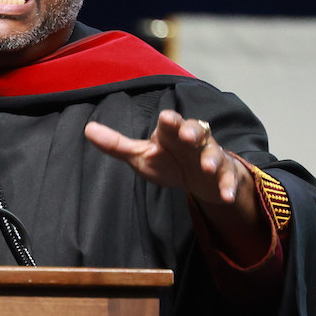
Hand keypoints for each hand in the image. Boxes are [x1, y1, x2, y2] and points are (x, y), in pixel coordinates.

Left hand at [82, 108, 264, 241]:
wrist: (200, 179)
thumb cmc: (168, 161)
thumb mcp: (141, 155)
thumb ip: (116, 144)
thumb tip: (87, 129)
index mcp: (172, 133)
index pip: (171, 123)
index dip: (170, 121)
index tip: (166, 119)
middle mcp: (194, 140)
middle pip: (196, 131)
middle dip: (193, 132)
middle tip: (188, 137)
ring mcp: (210, 156)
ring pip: (213, 152)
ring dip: (211, 159)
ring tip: (206, 167)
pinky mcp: (223, 174)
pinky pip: (227, 178)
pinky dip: (228, 186)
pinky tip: (225, 196)